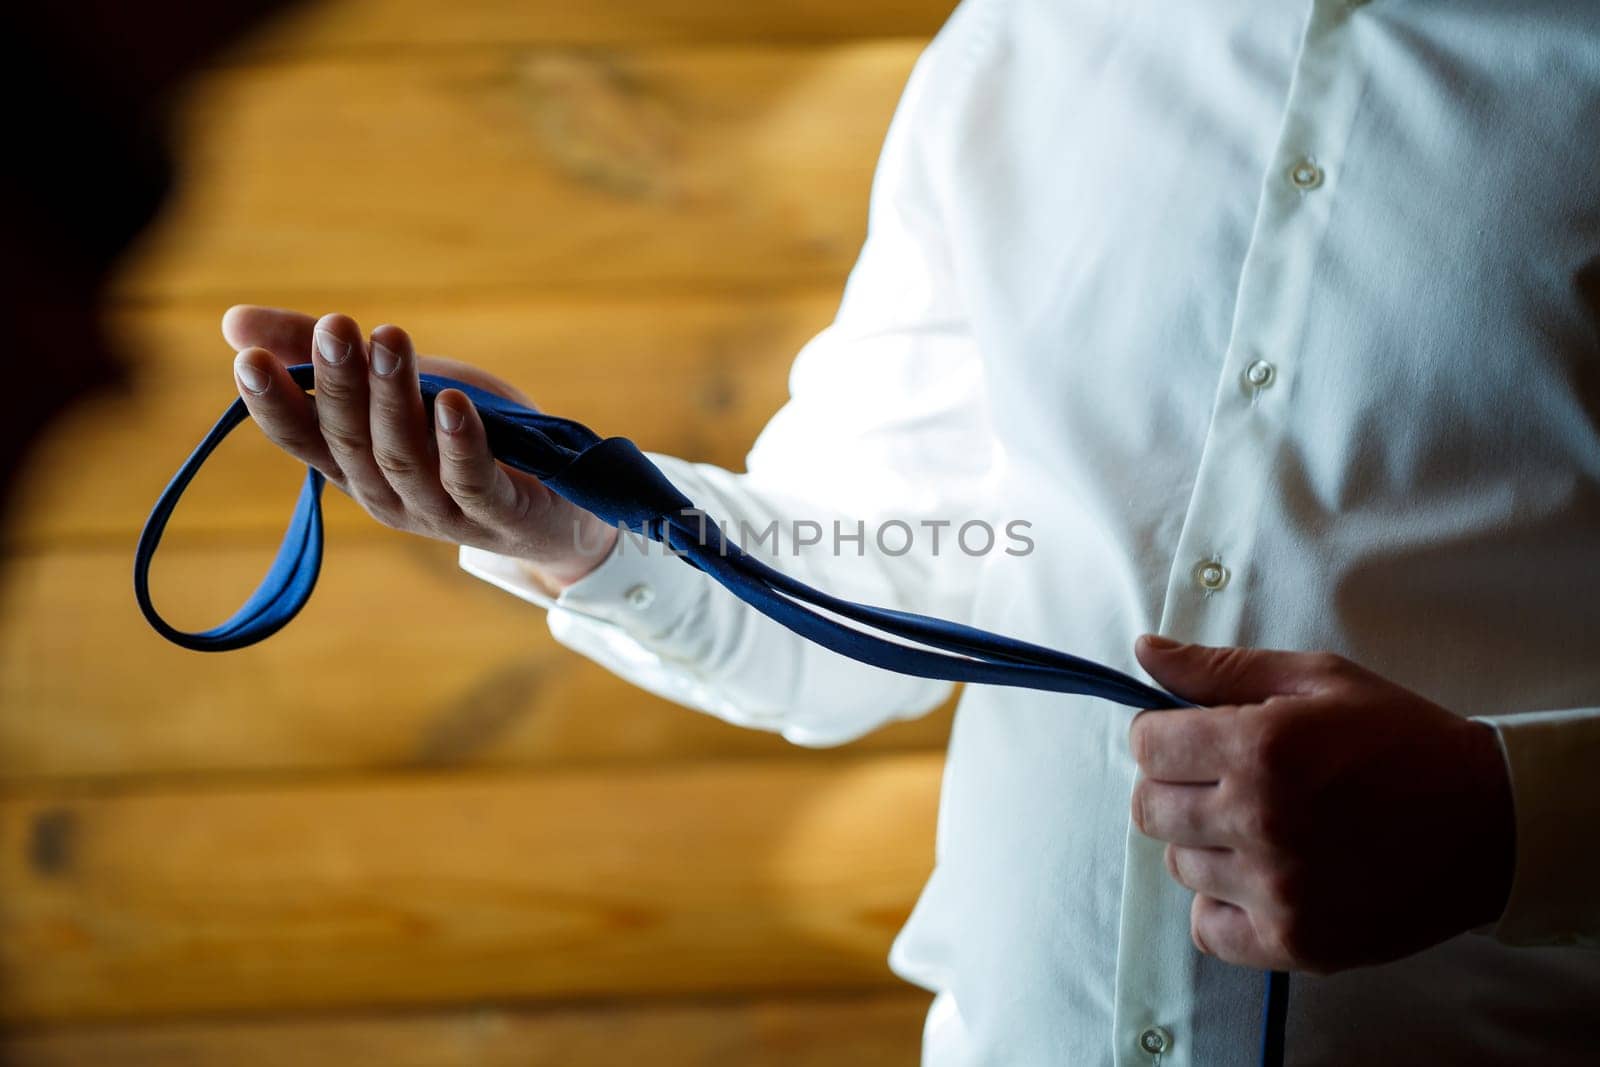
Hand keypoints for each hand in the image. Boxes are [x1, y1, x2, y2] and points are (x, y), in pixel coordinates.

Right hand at [222, 306, 616, 588]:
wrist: (557, 505)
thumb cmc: (466, 436)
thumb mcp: (396, 387)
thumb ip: (318, 356)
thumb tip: (233, 321)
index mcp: (355, 467)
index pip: (300, 439)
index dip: (273, 404)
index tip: (249, 358)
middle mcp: (388, 496)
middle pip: (351, 441)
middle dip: (340, 382)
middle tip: (337, 325)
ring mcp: (442, 512)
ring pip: (405, 457)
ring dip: (393, 398)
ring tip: (390, 338)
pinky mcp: (500, 516)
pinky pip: (472, 483)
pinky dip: (460, 444)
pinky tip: (453, 403)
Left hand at [1128, 636, 1514, 974]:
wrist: (1492, 822)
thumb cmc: (1401, 739)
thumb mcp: (1318, 680)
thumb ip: (1220, 669)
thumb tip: (1144, 652)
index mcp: (1261, 748)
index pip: (1146, 745)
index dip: (1164, 734)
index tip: (1195, 737)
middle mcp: (1260, 820)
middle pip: (1150, 807)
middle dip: (1175, 785)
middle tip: (1225, 780)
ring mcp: (1277, 889)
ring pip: (1178, 865)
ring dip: (1204, 844)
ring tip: (1259, 827)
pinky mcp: (1296, 942)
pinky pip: (1207, 929)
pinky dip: (1222, 905)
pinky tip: (1261, 877)